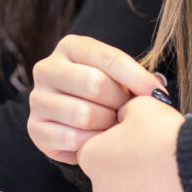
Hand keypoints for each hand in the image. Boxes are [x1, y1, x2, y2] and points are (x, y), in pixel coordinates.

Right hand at [27, 35, 161, 163]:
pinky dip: (91, 144)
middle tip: (130, 114)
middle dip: (120, 103)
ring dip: (107, 126)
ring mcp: (38, 98)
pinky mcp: (34, 128)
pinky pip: (70, 139)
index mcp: (70, 47)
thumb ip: (136, 79)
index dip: (137, 78)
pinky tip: (100, 142)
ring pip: (82, 114)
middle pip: (94, 84)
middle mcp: (47, 68)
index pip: (108, 58)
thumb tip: (157, 90)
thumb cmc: (104, 93)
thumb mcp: (118, 77)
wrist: (75, 120)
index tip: (158, 94)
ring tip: (115, 127)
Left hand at [76, 95, 189, 191]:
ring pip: (126, 181)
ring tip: (160, 154)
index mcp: (89, 156)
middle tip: (147, 138)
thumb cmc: (163, 136)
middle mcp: (99, 185)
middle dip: (125, 151)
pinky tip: (166, 170)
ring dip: (139, 169)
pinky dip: (152, 185)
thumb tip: (123, 114)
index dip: (114, 128)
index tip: (132, 125)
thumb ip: (123, 108)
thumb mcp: (139, 103)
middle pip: (108, 162)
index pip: (93, 139)